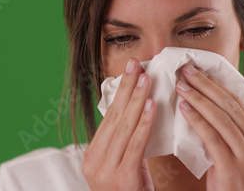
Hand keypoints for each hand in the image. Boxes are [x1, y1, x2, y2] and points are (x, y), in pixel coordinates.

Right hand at [82, 57, 156, 190]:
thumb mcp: (122, 166)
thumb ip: (124, 143)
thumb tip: (135, 112)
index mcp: (92, 156)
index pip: (108, 117)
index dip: (120, 92)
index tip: (129, 71)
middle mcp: (94, 161)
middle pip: (114, 117)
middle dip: (126, 88)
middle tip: (135, 64)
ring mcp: (104, 170)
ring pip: (123, 127)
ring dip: (136, 99)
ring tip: (145, 78)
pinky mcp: (121, 178)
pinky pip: (135, 145)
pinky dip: (143, 123)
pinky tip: (151, 106)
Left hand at [176, 64, 243, 190]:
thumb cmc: (233, 184)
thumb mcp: (239, 156)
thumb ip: (230, 134)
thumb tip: (205, 105)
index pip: (238, 104)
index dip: (217, 85)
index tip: (198, 71)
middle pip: (230, 106)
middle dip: (207, 85)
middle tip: (186, 70)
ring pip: (222, 119)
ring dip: (199, 99)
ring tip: (180, 86)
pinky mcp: (233, 168)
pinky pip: (212, 138)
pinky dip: (197, 120)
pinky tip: (184, 109)